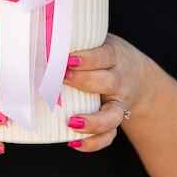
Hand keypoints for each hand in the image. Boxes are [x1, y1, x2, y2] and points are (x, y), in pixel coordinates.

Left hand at [61, 33, 155, 152]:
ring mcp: (119, 103)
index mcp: (114, 56)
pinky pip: (110, 135)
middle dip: (84, 82)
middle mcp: (120, 80)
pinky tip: (74, 143)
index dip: (86, 59)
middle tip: (61, 80)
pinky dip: (94, 142)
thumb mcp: (99, 42)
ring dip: (93, 120)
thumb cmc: (107, 57)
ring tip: (71, 122)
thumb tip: (38, 33)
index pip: (103, 56)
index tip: (67, 60)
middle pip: (108, 82)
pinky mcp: (116, 120)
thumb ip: (77, 41)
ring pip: (112, 114)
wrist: (138, 78)